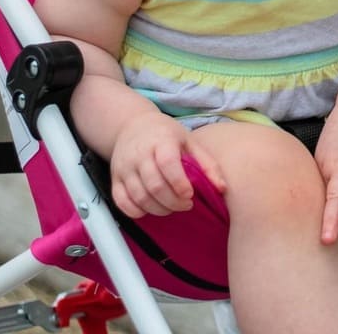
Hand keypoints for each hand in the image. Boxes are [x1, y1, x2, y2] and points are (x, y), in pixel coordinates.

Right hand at [109, 112, 225, 217]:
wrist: (132, 125)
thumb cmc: (166, 134)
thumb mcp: (189, 141)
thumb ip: (207, 164)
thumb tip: (223, 188)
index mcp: (161, 141)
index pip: (168, 164)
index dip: (180, 183)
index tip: (190, 194)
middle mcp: (139, 155)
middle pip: (154, 186)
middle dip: (173, 201)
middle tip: (186, 205)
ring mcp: (124, 168)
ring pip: (139, 197)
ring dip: (158, 209)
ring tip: (173, 207)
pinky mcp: (114, 179)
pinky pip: (122, 202)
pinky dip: (136, 212)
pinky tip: (151, 210)